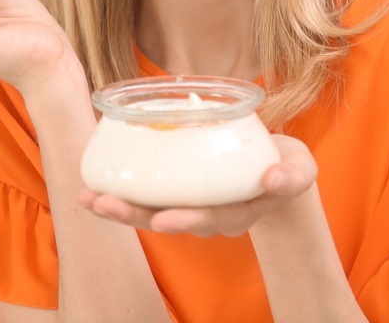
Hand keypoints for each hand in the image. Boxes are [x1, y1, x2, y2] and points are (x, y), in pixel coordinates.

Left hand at [78, 135, 317, 236]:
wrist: (277, 171)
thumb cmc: (287, 167)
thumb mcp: (300, 170)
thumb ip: (292, 175)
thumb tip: (278, 177)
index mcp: (237, 211)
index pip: (209, 218)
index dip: (187, 219)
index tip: (164, 219)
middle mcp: (208, 215)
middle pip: (168, 219)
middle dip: (135, 214)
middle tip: (104, 205)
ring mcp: (190, 205)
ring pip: (150, 211)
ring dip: (118, 207)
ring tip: (87, 199)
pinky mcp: (177, 191)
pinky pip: (146, 196)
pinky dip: (120, 192)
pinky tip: (91, 187)